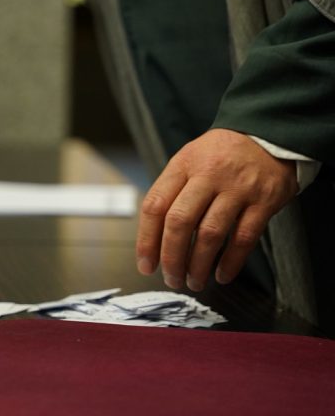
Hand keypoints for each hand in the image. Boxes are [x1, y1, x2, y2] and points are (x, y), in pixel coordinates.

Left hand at [136, 129, 297, 290]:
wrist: (268, 134)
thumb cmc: (221, 154)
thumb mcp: (189, 160)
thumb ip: (171, 192)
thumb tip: (153, 238)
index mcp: (183, 166)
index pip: (155, 206)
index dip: (147, 240)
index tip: (146, 264)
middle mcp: (208, 175)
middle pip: (180, 222)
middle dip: (172, 257)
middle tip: (171, 278)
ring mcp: (238, 188)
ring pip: (211, 234)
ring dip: (199, 264)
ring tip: (194, 281)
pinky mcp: (264, 200)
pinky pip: (244, 237)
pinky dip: (231, 261)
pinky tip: (222, 274)